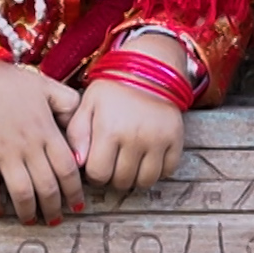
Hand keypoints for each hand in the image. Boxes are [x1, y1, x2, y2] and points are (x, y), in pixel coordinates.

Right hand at [0, 62, 84, 223]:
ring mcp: (2, 151)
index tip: (76, 205)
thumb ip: (69, 104)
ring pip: (22, 193)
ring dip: (28, 212)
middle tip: (54, 218)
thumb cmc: (8, 80)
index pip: (68, 170)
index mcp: (46, 130)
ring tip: (30, 219)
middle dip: (53, 208)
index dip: (74, 192)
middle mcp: (27, 145)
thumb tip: (81, 131)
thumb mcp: (46, 85)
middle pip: (47, 187)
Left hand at [65, 43, 188, 193]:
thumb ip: (77, 133)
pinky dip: (156, 172)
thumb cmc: (113, 89)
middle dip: (113, 178)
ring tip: (127, 164)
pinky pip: (167, 172)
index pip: (98, 174)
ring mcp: (157, 141)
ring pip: (145, 182)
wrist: (149, 70)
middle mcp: (134, 138)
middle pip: (122, 181)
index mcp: (109, 129)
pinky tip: (146, 159)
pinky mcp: (176, 141)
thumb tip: (77, 163)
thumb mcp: (87, 104)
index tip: (96, 165)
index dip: (94, 174)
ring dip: (134, 179)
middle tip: (112, 164)